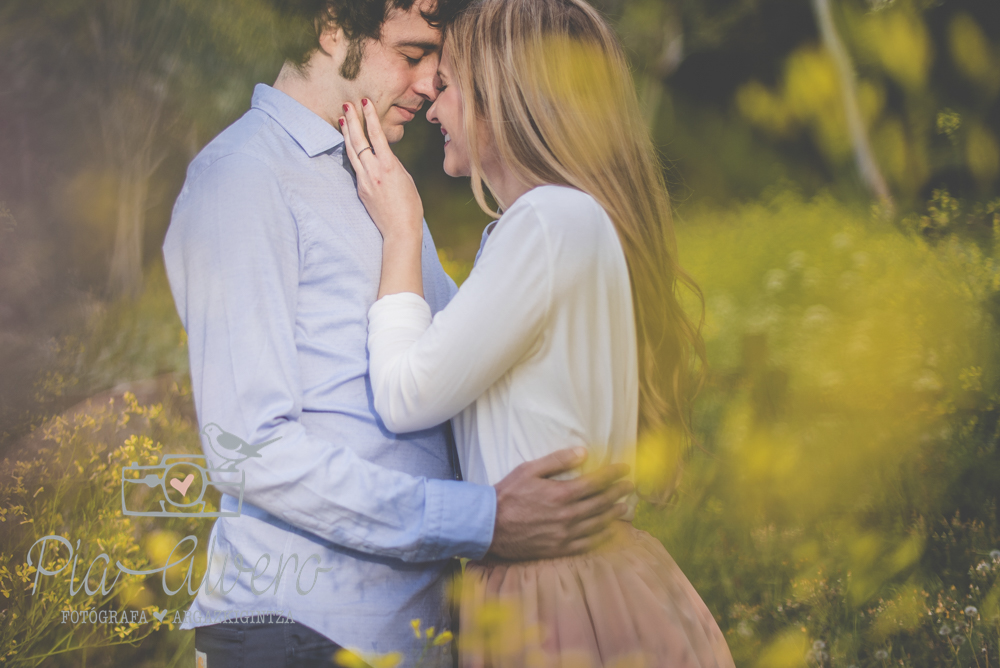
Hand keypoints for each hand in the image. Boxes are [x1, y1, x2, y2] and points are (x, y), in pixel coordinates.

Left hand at [340, 101, 422, 244]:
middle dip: (353, 120)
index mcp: (389, 167)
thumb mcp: (406, 179)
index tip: (365, 102)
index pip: (376, 135)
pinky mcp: (360, 190)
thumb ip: (393, 165)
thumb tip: (383, 156)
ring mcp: (364, 181)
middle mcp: (373, 171)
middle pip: (359, 140)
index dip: (370, 117)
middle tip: (347, 104)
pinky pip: (355, 166)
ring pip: (352, 152)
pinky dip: (351, 151)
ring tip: (343, 118)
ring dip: (347, 133)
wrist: (399, 230)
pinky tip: (349, 143)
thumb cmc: (410, 205)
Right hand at [489, 448, 633, 560]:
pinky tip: (608, 532)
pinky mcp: (559, 548)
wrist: (489, 525)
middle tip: (629, 486)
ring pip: (598, 523)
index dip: (613, 474)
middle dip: (618, 493)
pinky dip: (601, 537)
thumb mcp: (529, 469)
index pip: (596, 482)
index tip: (624, 468)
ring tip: (624, 507)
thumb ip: (558, 460)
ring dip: (614, 514)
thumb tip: (583, 452)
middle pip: (602, 503)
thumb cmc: (507, 494)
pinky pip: (587, 544)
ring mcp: (565, 534)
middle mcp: (567, 515)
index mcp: (562, 493)